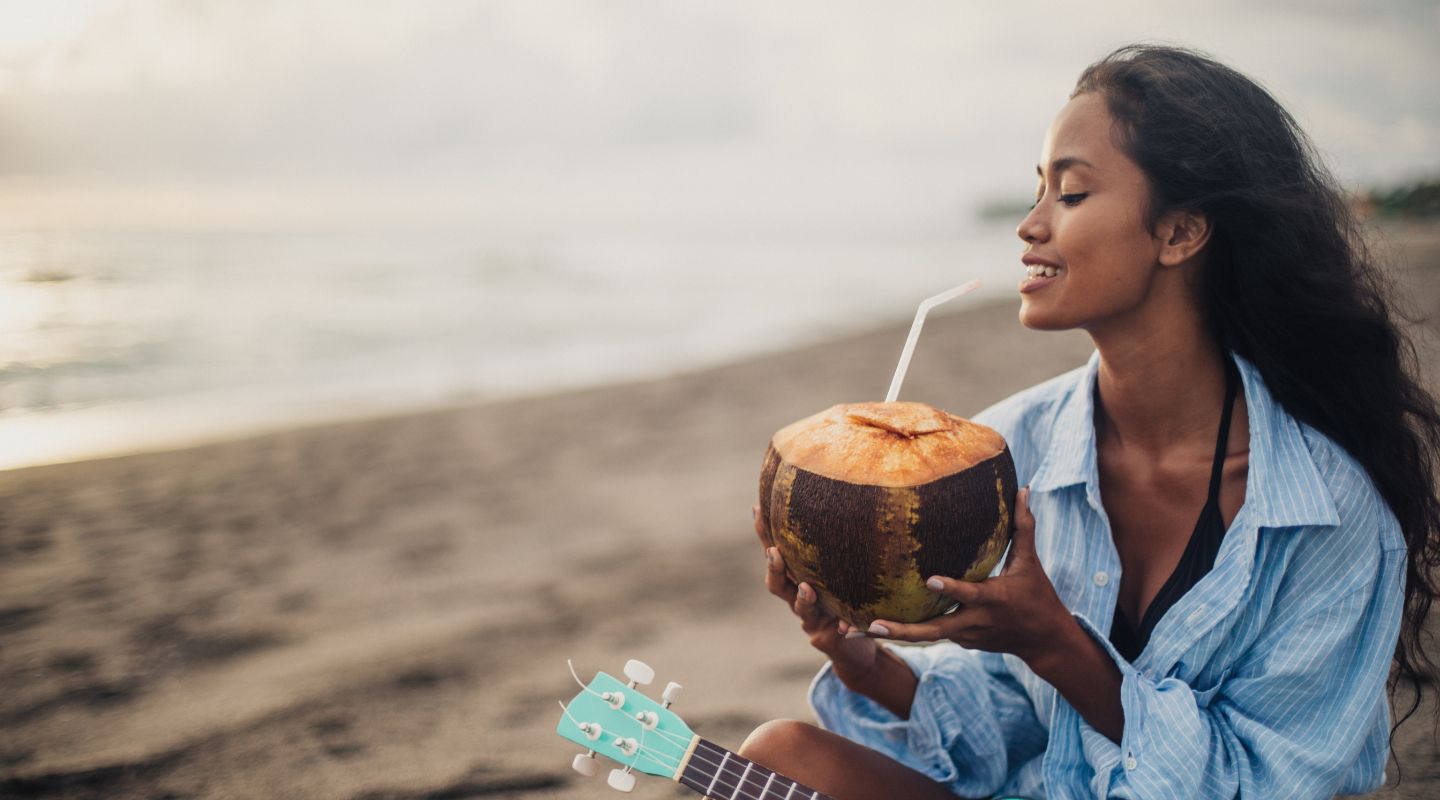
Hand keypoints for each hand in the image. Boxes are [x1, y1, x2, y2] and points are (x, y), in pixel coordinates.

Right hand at [753, 505, 879, 685]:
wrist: (851, 642)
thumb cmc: (842, 597)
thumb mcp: (837, 567)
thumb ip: (832, 540)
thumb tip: (840, 492)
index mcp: (795, 576)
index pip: (775, 551)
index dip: (763, 533)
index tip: (757, 508)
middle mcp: (796, 597)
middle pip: (776, 583)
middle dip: (774, 567)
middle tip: (774, 552)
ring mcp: (810, 619)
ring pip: (801, 609)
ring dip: (802, 598)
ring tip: (806, 588)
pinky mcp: (827, 638)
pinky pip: (831, 634)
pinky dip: (838, 628)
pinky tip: (844, 627)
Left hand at [863, 488, 1075, 665]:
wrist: (1044, 642)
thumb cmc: (1037, 595)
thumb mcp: (1030, 562)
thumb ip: (1023, 526)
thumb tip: (1023, 488)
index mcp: (992, 599)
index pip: (968, 594)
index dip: (950, 588)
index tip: (929, 580)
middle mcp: (974, 622)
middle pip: (934, 630)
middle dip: (903, 630)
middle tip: (870, 624)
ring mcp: (964, 636)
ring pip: (925, 637)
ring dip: (893, 635)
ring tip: (854, 630)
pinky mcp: (959, 642)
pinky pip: (930, 636)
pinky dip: (905, 634)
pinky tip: (872, 628)